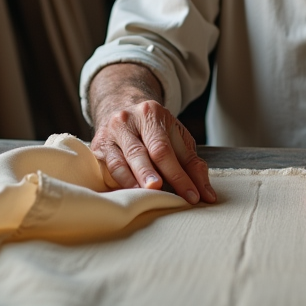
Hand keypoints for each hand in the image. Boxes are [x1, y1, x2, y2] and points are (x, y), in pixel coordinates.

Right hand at [87, 63, 215, 204]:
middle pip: (141, 153)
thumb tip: (208, 194)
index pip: (165, 148)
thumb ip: (192, 165)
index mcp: (151, 113)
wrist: (121, 109)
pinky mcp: (98, 146)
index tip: (193, 196)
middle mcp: (127, 120)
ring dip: (133, 180)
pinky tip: (128, 193)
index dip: (179, 175)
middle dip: (151, 174)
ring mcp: (110, 133)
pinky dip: (118, 182)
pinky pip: (107, 167)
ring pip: (120, 161)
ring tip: (144, 195)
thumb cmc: (154, 131)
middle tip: (160, 191)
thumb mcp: (176, 139)